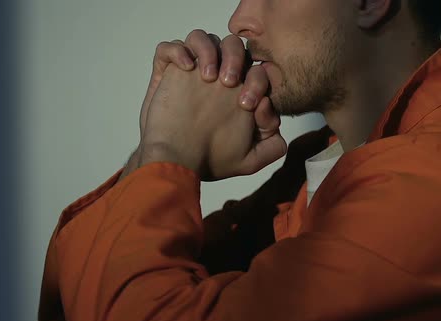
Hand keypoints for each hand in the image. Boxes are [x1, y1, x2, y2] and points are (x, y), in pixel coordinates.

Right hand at [122, 30, 273, 178]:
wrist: (174, 161)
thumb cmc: (208, 159)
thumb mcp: (248, 160)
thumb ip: (271, 147)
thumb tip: (270, 112)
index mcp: (238, 92)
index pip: (255, 69)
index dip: (258, 80)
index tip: (249, 105)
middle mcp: (217, 78)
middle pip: (233, 46)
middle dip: (235, 58)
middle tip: (229, 83)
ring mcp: (192, 73)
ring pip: (203, 38)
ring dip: (209, 49)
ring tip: (208, 76)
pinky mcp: (168, 73)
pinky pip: (170, 47)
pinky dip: (177, 50)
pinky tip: (185, 68)